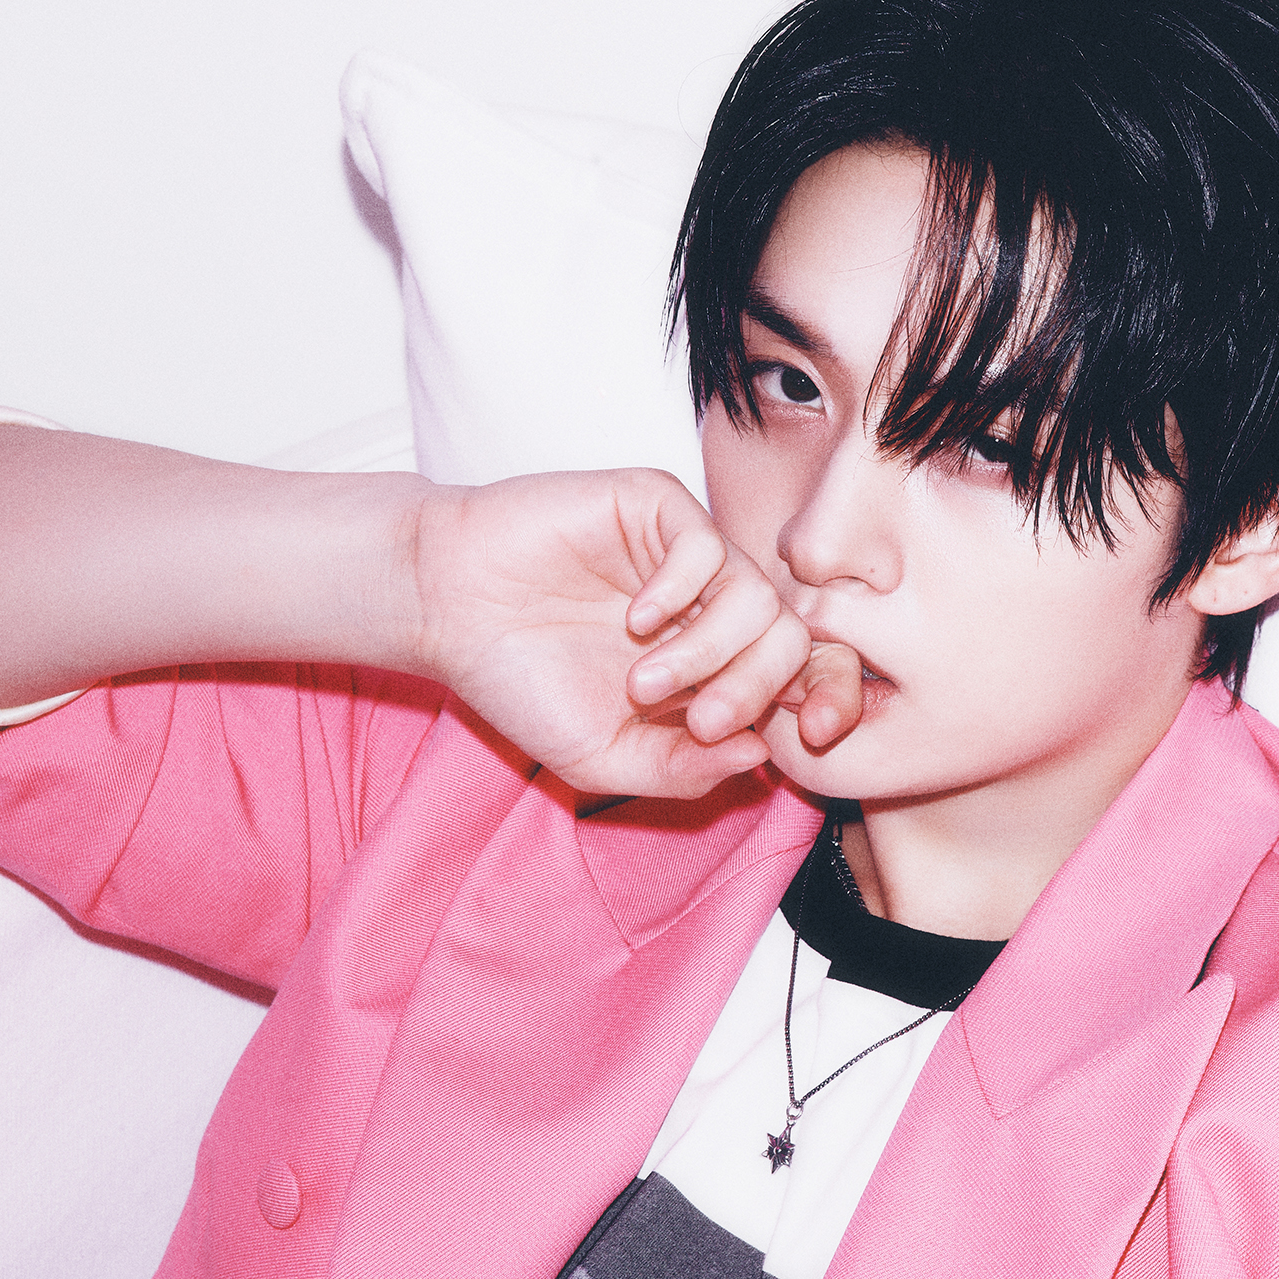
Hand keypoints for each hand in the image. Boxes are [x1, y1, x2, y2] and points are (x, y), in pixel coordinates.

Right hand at [404, 468, 861, 797]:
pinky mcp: (656, 509)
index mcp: (714, 663)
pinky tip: (634, 621)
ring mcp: (687, 556)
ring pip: (758, 597)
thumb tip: (762, 754)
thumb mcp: (603, 756)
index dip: (831, 699)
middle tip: (699, 720)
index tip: (818, 735)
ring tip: (644, 684)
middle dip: (757, 690)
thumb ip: (683, 769)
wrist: (447, 609)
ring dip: (709, 653)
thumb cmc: (521, 682)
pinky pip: (708, 547)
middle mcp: (712, 606)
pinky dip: (682, 593)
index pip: (806, 672)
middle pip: (792, 639)